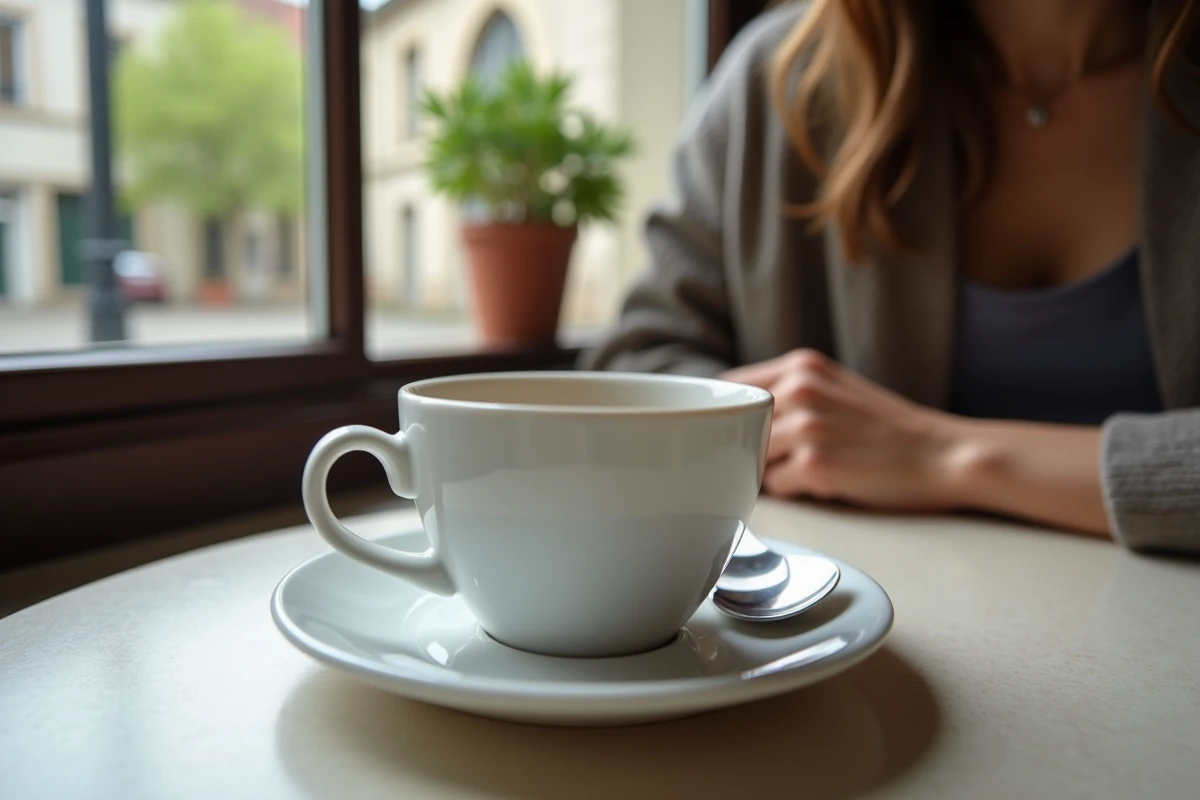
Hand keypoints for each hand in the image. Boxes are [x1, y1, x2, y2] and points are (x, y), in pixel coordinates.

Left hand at [722, 349, 967, 509]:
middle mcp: (799, 389)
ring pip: (754, 458)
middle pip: (738, 428)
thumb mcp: (835, 388)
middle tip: (794, 456)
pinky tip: (829, 481)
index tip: (734, 431)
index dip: (729, 416)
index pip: (732, 388)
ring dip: (778, 470)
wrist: (945, 454)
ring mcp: (806, 427)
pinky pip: (776, 487)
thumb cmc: (889, 429)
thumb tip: (729, 416)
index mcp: (801, 366)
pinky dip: (796, 491)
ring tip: (819, 466)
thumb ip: (788, 392)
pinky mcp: (816, 465)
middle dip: (755, 447)